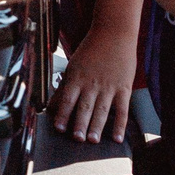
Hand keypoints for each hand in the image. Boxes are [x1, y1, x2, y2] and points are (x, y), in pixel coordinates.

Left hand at [52, 15, 138, 143]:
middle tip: (76, 139)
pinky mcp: (124, 88)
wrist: (113, 33)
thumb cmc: (91, 50)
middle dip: (80, 124)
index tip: (58, 128)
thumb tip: (50, 106)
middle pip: (85, 107)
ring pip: (102, 110)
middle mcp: (92, 84)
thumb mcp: (73, 67)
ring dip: (97, 126)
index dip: (62, 114)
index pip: (67, 99)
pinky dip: (121, 124)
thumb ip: (63, 88)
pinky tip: (117, 137)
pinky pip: (122, 109)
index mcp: (77, 78)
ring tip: (93, 140)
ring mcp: (109, 86)